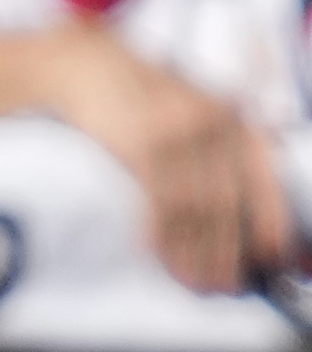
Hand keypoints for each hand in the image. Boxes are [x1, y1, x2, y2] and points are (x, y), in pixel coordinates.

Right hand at [40, 22, 293, 291]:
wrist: (84, 65)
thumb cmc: (138, 96)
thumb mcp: (192, 111)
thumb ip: (218, 154)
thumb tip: (240, 220)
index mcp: (232, 119)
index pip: (261, 183)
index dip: (268, 225)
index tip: (267, 259)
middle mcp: (211, 125)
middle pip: (226, 204)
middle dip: (225, 253)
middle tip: (222, 286)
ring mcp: (176, 134)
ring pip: (195, 210)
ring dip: (194, 254)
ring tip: (193, 282)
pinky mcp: (142, 143)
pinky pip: (160, 202)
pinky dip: (161, 234)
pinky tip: (157, 253)